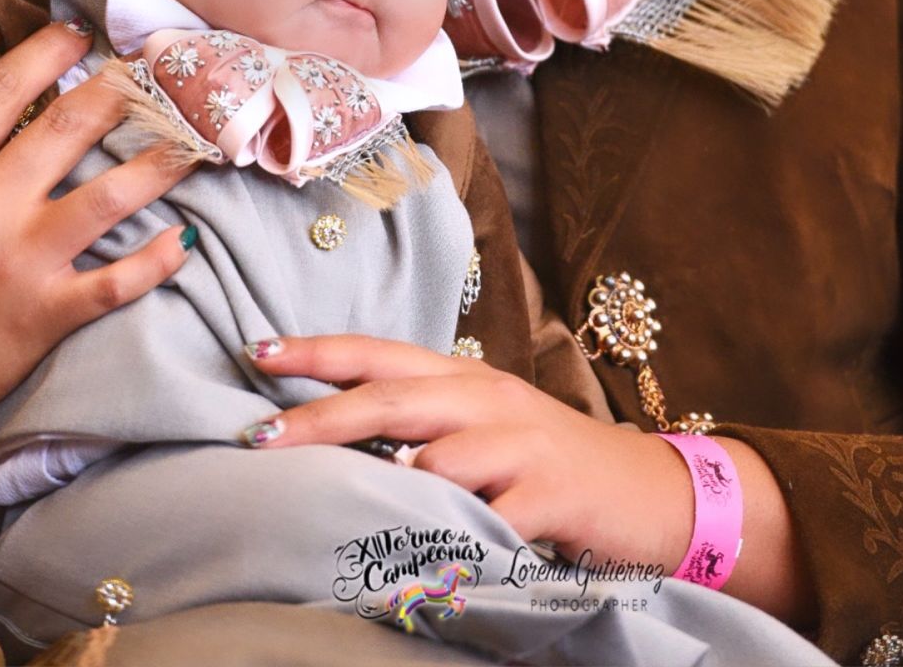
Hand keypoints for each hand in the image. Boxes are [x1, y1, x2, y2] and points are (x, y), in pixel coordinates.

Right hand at [0, 21, 191, 437]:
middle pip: (69, 126)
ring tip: (198, 140)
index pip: (0, 90)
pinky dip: (156, 260)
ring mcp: (18, 261)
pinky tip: (186, 239)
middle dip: (125, 90)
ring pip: (109, 196)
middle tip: (162, 71)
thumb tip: (13, 106)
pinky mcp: (44, 314)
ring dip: (162, 162)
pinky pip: (115, 282)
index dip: (46, 53)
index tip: (83, 34)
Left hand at [242, 333, 694, 571]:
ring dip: (390, 472)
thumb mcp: (484, 427)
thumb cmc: (547, 460)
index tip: (256, 350)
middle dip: (322, 414)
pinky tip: (427, 552)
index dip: (318, 350)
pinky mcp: (553, 493)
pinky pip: (495, 513)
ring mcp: (523, 443)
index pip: (380, 353)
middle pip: (395, 396)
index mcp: (465, 377)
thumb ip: (422, 423)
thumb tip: (333, 432)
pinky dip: (458, 529)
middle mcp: (489, 398)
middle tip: (261, 434)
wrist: (647, 490)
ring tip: (336, 492)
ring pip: (443, 450)